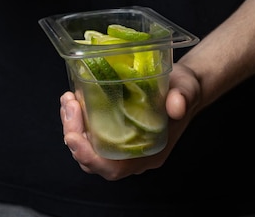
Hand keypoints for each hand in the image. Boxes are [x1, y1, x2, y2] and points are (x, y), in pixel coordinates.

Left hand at [59, 63, 201, 179]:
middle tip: (69, 106)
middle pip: (93, 159)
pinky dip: (77, 119)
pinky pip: (89, 133)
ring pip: (87, 146)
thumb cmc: (184, 90)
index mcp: (149, 153)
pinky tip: (73, 99)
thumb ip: (182, 98)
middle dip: (74, 135)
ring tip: (68, 99)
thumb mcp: (186, 89)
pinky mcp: (113, 128)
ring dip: (72, 126)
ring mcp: (121, 142)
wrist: (181, 86)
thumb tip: (176, 105)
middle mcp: (132, 153)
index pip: (113, 168)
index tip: (73, 136)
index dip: (89, 157)